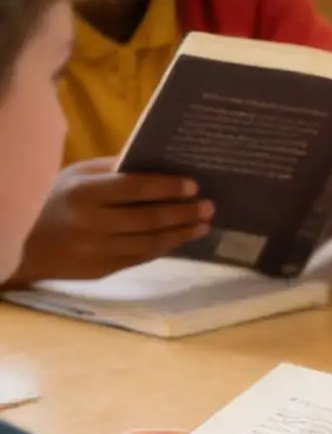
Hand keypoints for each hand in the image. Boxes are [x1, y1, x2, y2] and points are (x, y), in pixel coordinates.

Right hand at [12, 160, 211, 282]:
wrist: (20, 243)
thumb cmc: (53, 200)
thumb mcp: (75, 176)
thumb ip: (113, 169)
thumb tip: (158, 162)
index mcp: (84, 194)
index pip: (134, 188)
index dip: (167, 187)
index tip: (193, 185)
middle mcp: (92, 225)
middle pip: (148, 219)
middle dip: (183, 212)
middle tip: (209, 206)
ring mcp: (96, 251)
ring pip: (149, 243)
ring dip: (181, 233)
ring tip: (203, 224)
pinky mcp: (101, 271)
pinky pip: (140, 258)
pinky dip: (164, 248)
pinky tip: (180, 238)